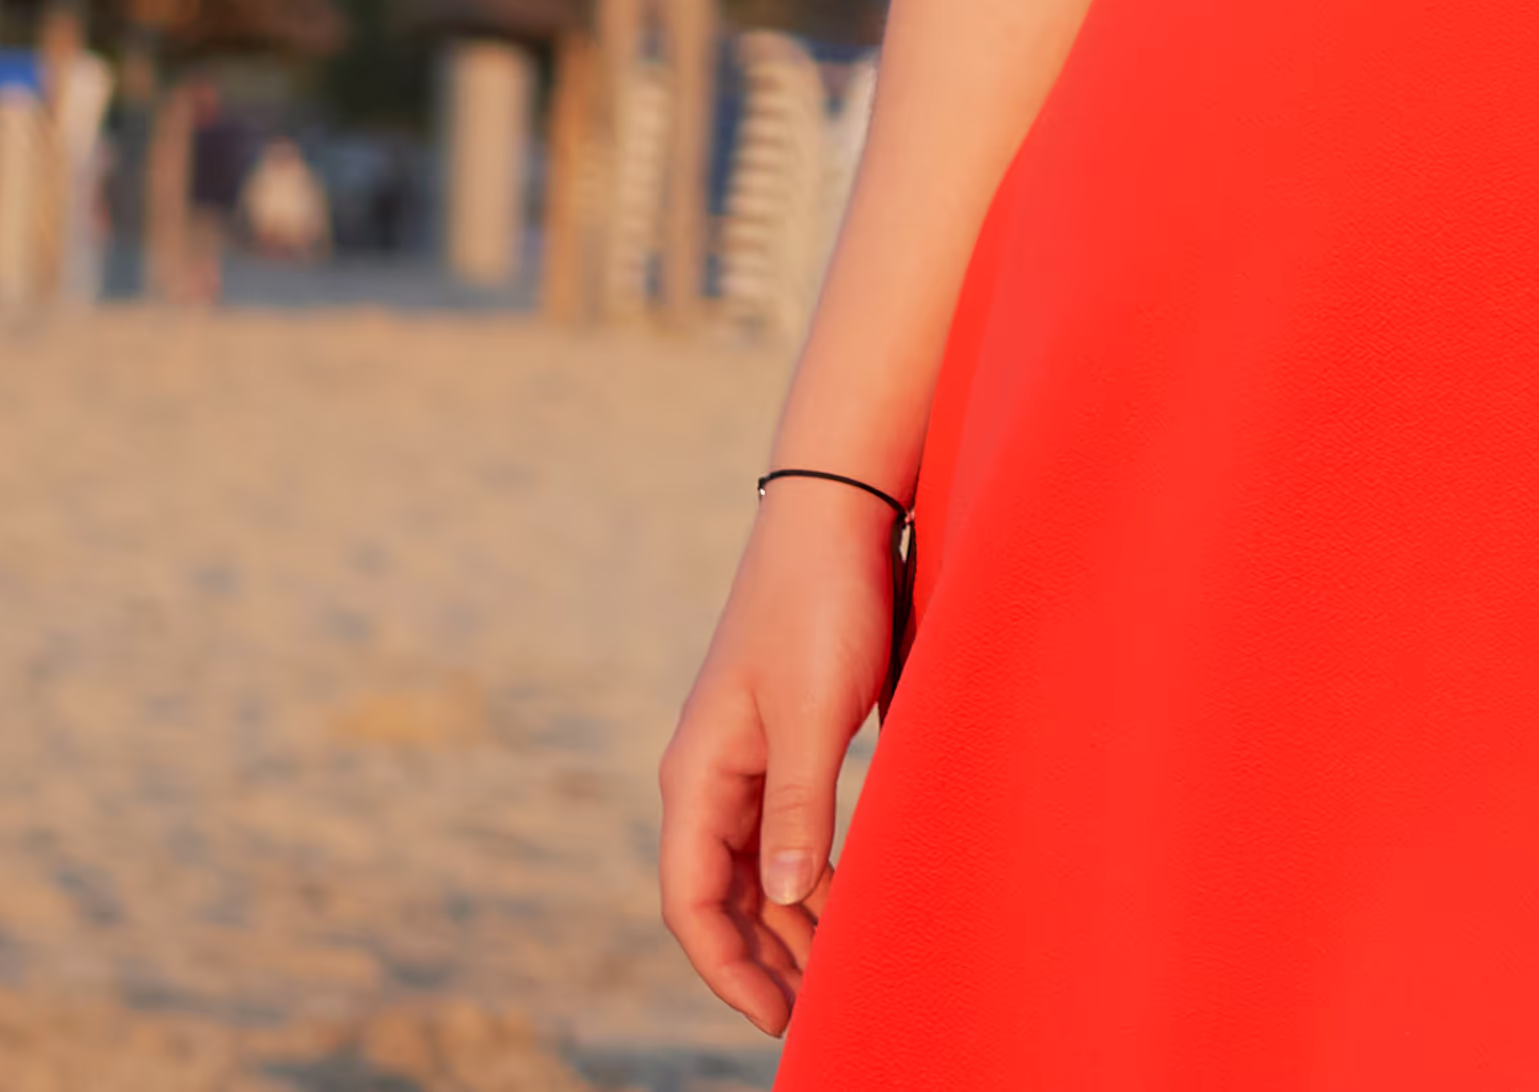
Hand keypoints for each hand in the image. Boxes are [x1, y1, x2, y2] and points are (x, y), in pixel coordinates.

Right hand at [658, 481, 906, 1032]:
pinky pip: (784, 831)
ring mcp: (743, 758)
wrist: (835, 522)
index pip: (693, 900)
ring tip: (830, 974)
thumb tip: (794, 897)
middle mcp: (708, 776)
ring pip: (755, 868)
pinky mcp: (782, 739)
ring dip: (787, 923)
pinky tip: (845, 901)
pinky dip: (810, 875)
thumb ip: (798, 806)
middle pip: (720, 895)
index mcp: (696, 775)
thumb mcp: (811, 715)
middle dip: (758, 959)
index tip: (773, 1017)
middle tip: (808, 1014)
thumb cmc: (820, 609)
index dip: (727, 967)